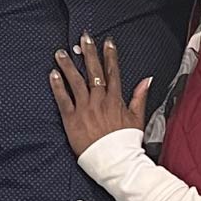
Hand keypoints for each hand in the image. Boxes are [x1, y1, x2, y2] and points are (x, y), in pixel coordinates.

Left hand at [49, 35, 151, 156]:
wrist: (115, 162)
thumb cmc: (126, 142)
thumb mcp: (137, 118)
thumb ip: (139, 97)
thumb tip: (147, 79)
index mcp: (115, 100)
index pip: (112, 72)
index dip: (109, 55)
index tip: (107, 41)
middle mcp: (99, 101)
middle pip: (93, 72)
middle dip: (89, 53)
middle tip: (83, 37)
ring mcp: (85, 109)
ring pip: (75, 82)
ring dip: (68, 65)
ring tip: (60, 52)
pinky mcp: (71, 119)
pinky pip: (63, 99)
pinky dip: (58, 86)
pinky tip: (53, 74)